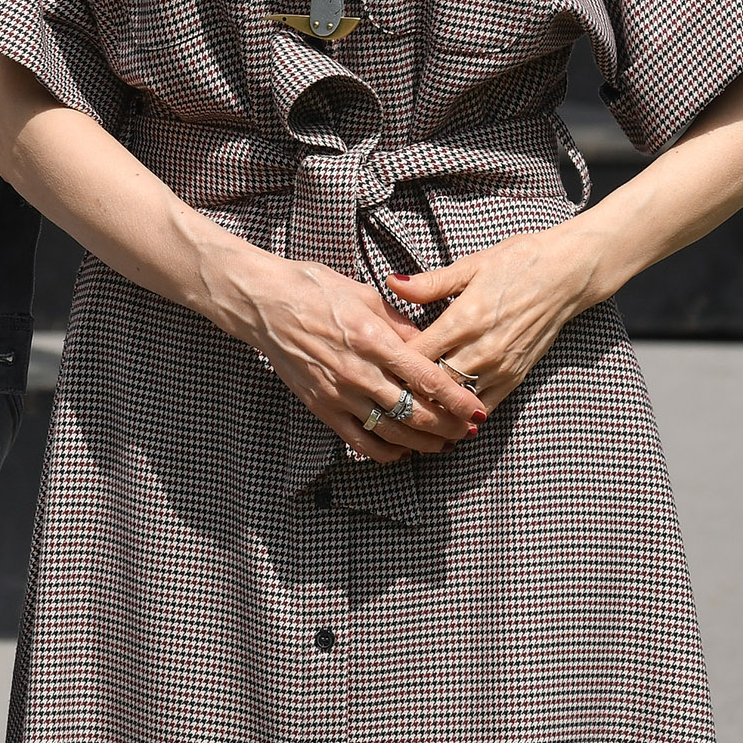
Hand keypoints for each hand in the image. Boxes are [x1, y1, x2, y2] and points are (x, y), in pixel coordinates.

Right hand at [211, 249, 485, 463]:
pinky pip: (360, 442)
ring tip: (443, 444)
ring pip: (392, 433)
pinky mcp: (322, 408)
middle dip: (448, 427)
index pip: (427, 379)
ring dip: (423, 444)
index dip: (457, 399)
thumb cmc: (316, 290)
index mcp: (373, 339)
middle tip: (468, 431)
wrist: (265, 304)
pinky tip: (402, 450)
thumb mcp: (366, 295)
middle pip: (415, 412)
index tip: (477, 410)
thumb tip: (432, 342)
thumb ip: (401, 324)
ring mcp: (339, 394)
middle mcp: (359, 372)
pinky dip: (386, 452)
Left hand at [391, 222, 615, 411]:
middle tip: (383, 393)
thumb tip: (392, 282)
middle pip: (433, 384)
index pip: (417, 354)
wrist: (566, 274)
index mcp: (465, 319)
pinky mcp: (516, 377)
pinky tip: (444, 415)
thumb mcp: (471, 265)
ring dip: (433, 406)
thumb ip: (430, 283)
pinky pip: (483, 407)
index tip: (375, 365)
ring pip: (456, 401)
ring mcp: (500, 367)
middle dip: (408, 390)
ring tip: (406, 411)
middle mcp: (482, 349)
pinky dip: (462, 414)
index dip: (393, 363)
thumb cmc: (516, 262)